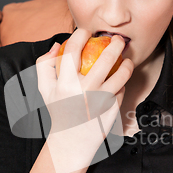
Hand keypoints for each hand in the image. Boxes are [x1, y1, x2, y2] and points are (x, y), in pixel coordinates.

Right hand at [36, 29, 133, 172]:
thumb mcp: (44, 89)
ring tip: (127, 60)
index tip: (86, 32)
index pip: (73, 51)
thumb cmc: (58, 110)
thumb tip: (57, 44)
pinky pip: (121, 92)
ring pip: (120, 76)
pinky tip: (121, 82)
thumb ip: (44, 65)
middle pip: (104, 59)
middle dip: (114, 45)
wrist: (71, 141)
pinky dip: (121, 86)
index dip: (80, 35)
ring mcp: (100, 103)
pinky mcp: (112, 112)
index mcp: (64, 84)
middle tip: (118, 39)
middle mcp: (83, 92)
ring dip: (127, 65)